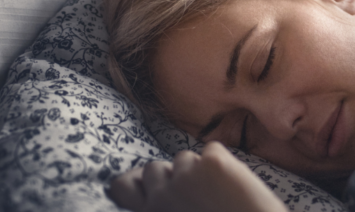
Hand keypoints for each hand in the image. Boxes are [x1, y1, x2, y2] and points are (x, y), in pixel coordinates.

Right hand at [107, 142, 286, 211]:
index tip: (155, 189)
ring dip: (198, 170)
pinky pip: (212, 150)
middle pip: (153, 168)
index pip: (121, 186)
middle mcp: (161, 197)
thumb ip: (162, 206)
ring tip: (218, 194)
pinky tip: (234, 185)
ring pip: (183, 157)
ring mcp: (186, 176)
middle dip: (172, 178)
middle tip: (197, 196)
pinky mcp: (213, 162)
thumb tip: (146, 183)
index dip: (137, 184)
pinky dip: (223, 163)